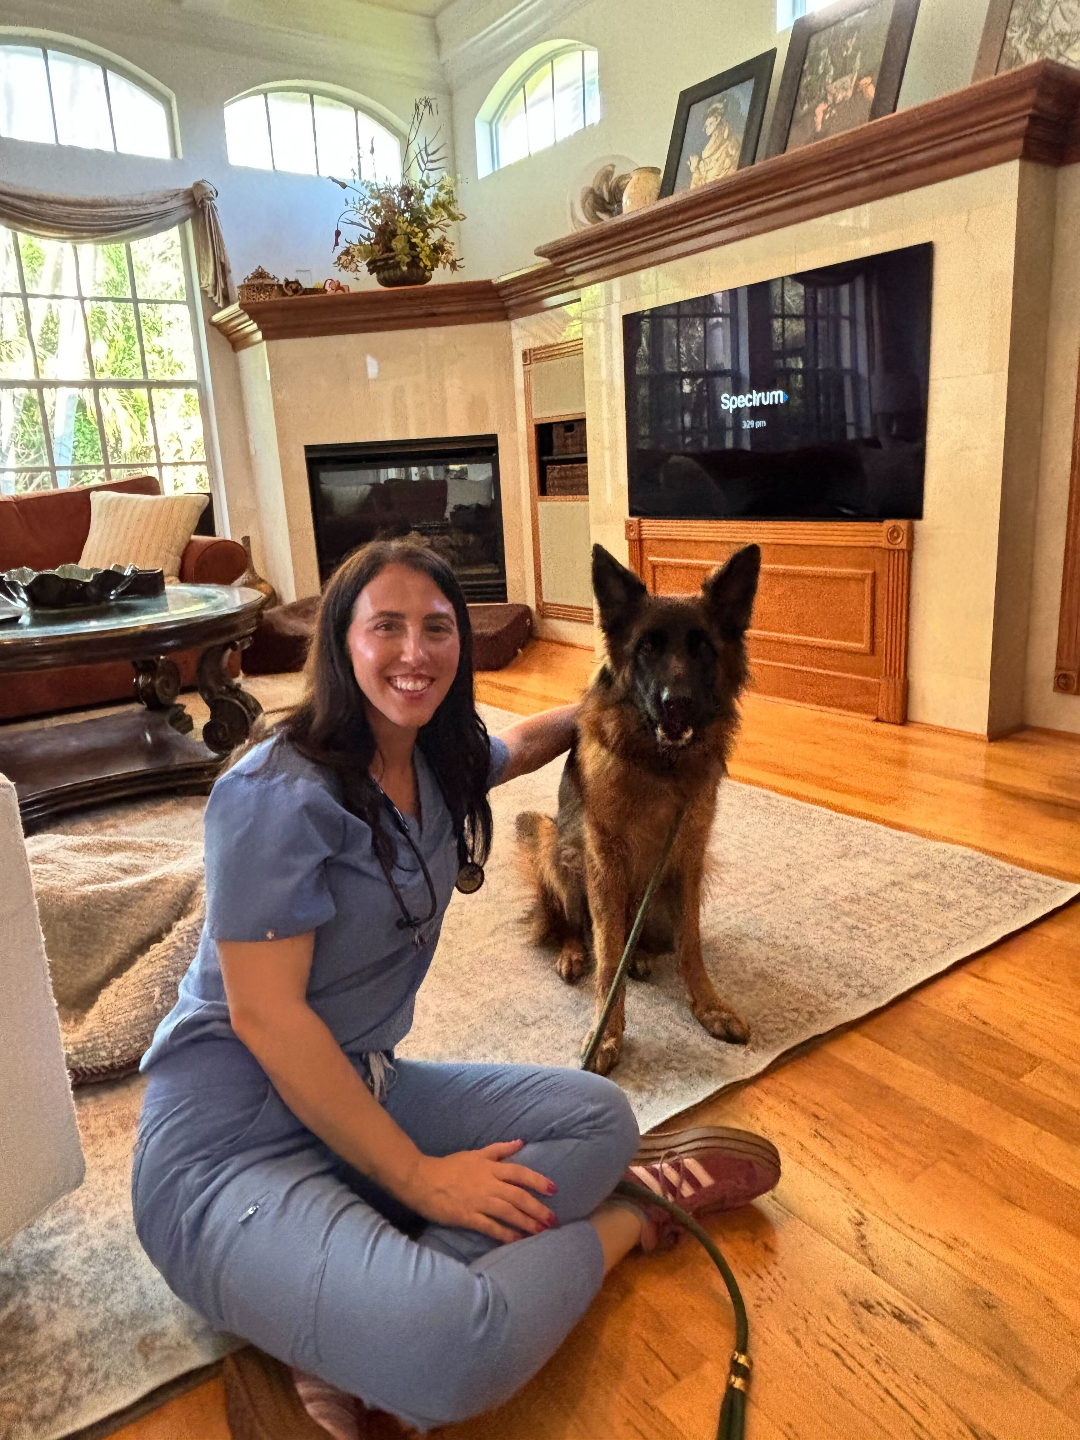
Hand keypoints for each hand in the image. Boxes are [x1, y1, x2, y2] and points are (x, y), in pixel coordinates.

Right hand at [404, 1140, 558, 1242]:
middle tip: (554, 1220)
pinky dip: (506, 1234)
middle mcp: (488, 1184)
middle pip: (518, 1196)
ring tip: (541, 1231)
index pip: (520, 1173)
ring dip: (527, 1222)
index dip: (538, 1181)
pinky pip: (491, 1227)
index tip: (554, 1190)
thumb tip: (521, 1142)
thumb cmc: (449, 1167)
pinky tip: (518, 1241)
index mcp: (490, 1168)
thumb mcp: (475, 1153)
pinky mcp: (468, 1217)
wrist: (421, 1180)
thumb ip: (499, 1150)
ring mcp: (479, 1201)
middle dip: (538, 1209)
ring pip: (508, 1212)